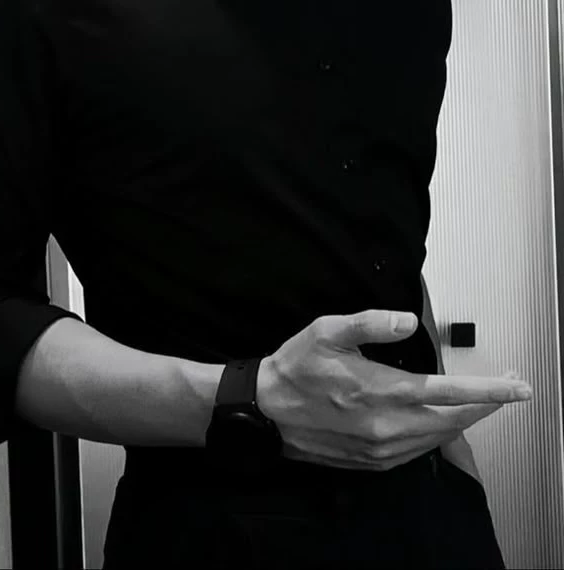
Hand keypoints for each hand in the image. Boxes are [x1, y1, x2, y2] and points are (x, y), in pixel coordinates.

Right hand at [256, 309, 531, 471]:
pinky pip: (417, 452)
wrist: (265, 412)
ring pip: (438, 439)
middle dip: (485, 406)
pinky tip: (437, 422)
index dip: (489, 390)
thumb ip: (370, 323)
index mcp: (381, 391)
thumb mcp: (326, 332)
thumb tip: (408, 322)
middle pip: (453, 420)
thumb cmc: (295, 369)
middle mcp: (386, 426)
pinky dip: (436, 437)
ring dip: (463, 421)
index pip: (449, 392)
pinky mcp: (372, 462)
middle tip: (506, 391)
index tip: (517, 388)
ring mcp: (381, 449)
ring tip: (476, 404)